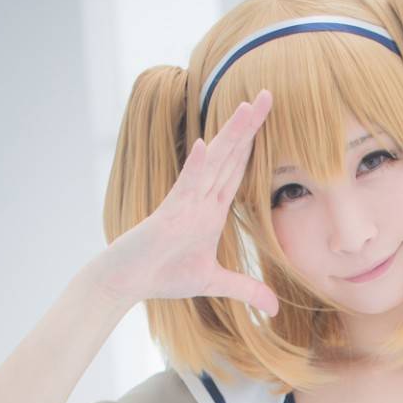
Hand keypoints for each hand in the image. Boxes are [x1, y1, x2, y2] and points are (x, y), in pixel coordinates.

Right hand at [100, 89, 278, 313]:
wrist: (128, 280)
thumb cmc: (164, 275)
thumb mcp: (215, 283)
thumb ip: (245, 288)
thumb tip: (274, 308)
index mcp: (211, 208)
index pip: (237, 169)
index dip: (254, 144)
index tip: (270, 118)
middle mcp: (200, 198)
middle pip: (230, 156)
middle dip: (249, 126)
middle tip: (268, 94)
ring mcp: (184, 203)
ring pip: (212, 162)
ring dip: (230, 135)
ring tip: (247, 106)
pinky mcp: (168, 215)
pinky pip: (184, 187)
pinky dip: (195, 167)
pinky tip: (204, 146)